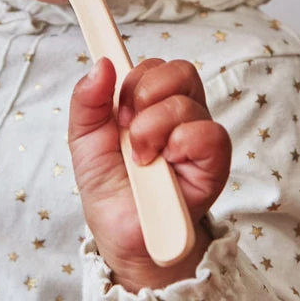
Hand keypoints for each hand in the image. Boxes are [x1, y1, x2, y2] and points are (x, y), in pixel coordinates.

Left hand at [68, 57, 230, 290]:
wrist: (123, 237)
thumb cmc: (109, 188)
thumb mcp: (84, 140)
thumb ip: (87, 100)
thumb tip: (103, 64)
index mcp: (151, 104)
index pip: (156, 66)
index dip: (135, 76)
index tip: (116, 103)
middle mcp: (180, 115)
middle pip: (180, 70)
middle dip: (144, 95)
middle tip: (127, 129)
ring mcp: (199, 138)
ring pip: (187, 103)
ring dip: (153, 128)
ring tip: (141, 158)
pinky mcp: (215, 164)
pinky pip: (209, 134)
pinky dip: (180, 145)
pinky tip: (165, 165)